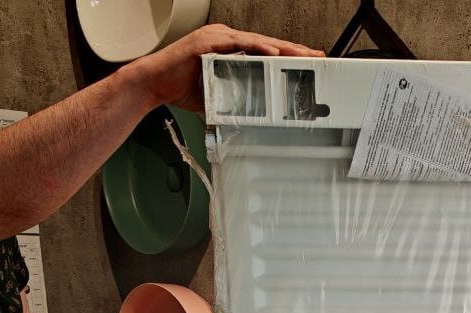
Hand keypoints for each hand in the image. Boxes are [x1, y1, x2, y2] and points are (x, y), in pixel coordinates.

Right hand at [133, 24, 323, 112]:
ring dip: (282, 49)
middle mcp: (226, 40)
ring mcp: (218, 38)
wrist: (154, 83)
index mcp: (229, 50)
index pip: (264, 52)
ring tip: (302, 55)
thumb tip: (250, 116)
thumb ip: (235, 99)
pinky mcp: (209, 42)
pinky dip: (257, 48)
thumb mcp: (217, 95)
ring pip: (258, 41)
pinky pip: (239, 44)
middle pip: (267, 44)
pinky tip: (273, 53)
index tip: (307, 63)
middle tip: (316, 56)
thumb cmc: (180, 88)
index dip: (287, 57)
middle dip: (293, 50)